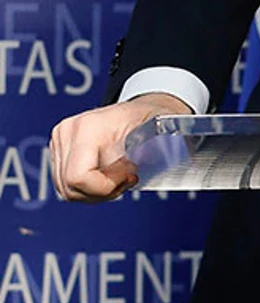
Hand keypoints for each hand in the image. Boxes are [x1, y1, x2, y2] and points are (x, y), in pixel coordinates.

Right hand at [49, 92, 190, 201]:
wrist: (142, 110)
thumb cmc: (151, 120)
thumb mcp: (157, 134)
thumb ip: (149, 151)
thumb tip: (143, 168)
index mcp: (89, 126)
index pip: (79, 177)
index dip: (105, 187)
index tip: (130, 175)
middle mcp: (68, 132)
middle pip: (71, 188)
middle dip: (103, 191)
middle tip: (128, 178)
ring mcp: (60, 140)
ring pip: (67, 190)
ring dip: (97, 192)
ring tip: (120, 177)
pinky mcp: (58, 150)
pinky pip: (66, 186)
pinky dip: (89, 189)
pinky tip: (109, 177)